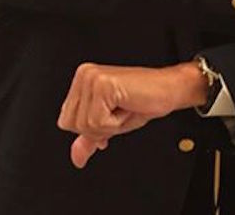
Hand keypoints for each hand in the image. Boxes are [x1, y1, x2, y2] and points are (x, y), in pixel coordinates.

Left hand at [57, 61, 206, 167]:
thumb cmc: (144, 102)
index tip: (111, 115)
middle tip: (119, 111)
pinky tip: (127, 106)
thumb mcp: (111, 124)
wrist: (169, 89)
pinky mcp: (103, 85)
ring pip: (85, 125)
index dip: (91, 128)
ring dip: (110, 125)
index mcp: (82, 80)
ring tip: (124, 108)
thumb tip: (76, 158)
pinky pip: (99, 122)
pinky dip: (116, 123)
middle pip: (72, 124)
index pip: (66, 121)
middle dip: (99, 128)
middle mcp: (84, 75)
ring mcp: (92, 78)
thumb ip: (90, 138)